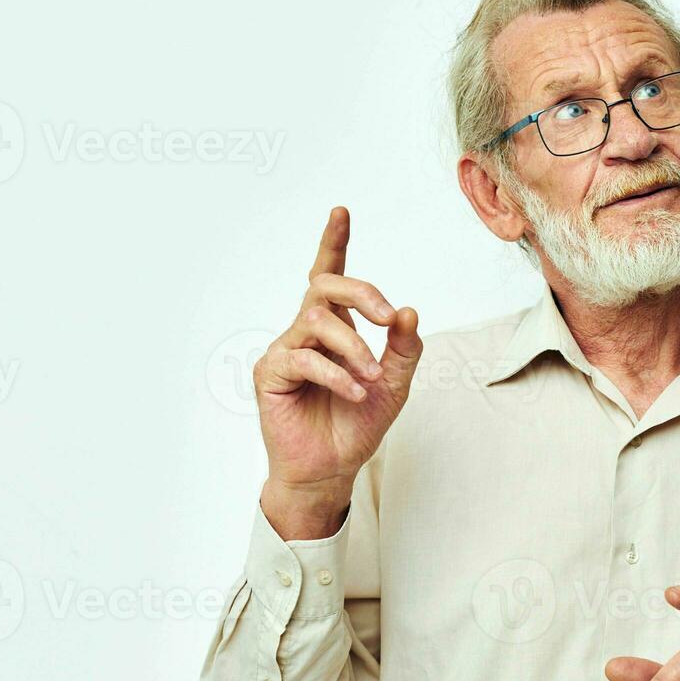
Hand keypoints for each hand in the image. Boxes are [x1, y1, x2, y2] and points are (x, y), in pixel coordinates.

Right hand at [254, 206, 422, 537]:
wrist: (332, 469)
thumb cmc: (357, 425)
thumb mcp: (395, 385)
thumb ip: (403, 348)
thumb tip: (408, 310)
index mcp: (336, 327)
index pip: (330, 276)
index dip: (334, 242)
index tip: (341, 211)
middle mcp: (308, 331)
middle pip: (326, 285)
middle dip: (361, 292)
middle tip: (387, 318)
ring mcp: (287, 350)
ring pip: (319, 322)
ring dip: (355, 349)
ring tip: (372, 380)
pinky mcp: (271, 373)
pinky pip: (304, 358)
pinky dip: (336, 374)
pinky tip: (355, 394)